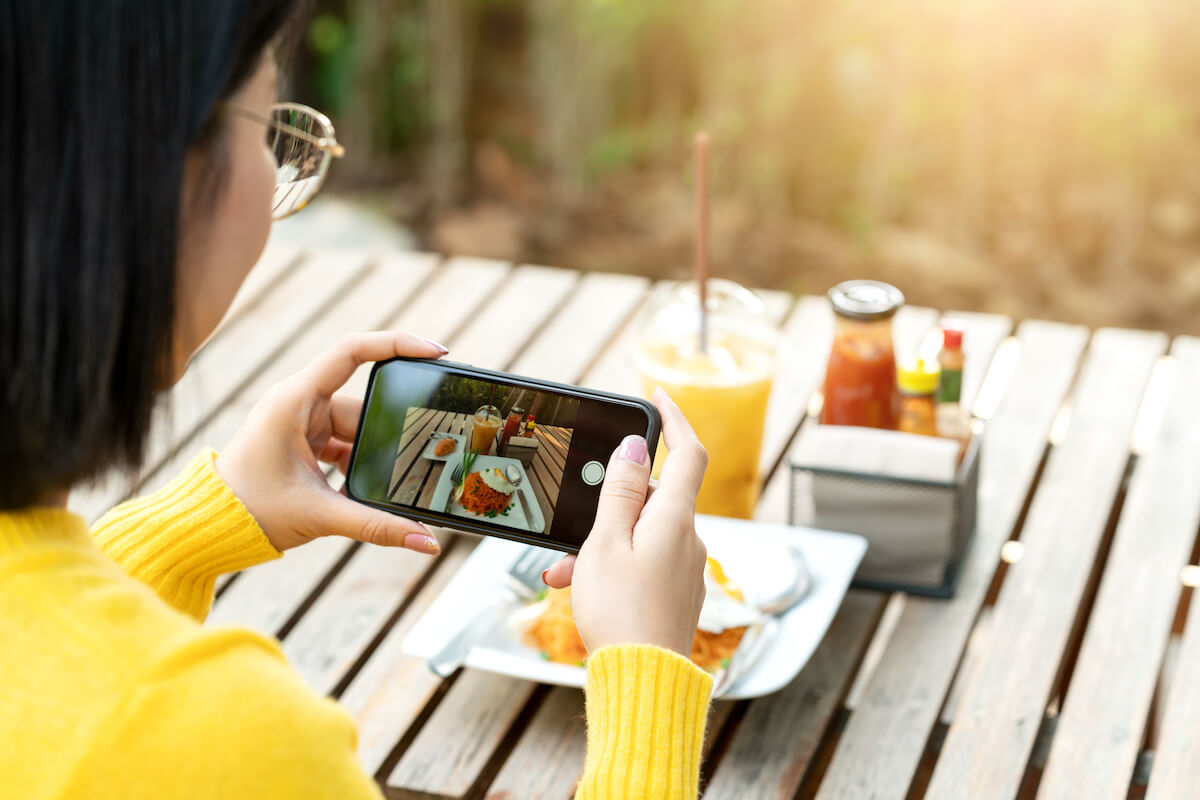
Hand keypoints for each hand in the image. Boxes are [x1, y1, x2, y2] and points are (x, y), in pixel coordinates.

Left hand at [216, 330, 448, 553]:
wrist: (209, 529)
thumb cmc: (248, 511)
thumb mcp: (319, 515)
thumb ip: (378, 526)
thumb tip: (427, 543)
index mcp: (294, 400)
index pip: (352, 352)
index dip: (396, 344)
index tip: (435, 352)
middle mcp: (298, 403)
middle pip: (364, 404)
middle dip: (391, 431)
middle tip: (425, 447)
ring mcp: (301, 422)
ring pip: (358, 429)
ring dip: (375, 455)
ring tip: (399, 479)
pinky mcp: (304, 442)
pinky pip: (346, 444)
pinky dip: (362, 464)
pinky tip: (375, 489)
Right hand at [544, 389, 707, 656]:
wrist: (643, 683)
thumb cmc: (620, 613)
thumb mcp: (606, 542)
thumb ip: (619, 491)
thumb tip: (636, 448)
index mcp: (675, 519)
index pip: (688, 452)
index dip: (675, 420)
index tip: (657, 399)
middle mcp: (689, 540)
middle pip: (653, 497)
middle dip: (609, 503)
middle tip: (574, 524)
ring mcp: (685, 568)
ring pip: (640, 535)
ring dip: (601, 544)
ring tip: (566, 572)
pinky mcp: (675, 594)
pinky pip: (643, 563)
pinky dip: (612, 567)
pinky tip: (579, 588)